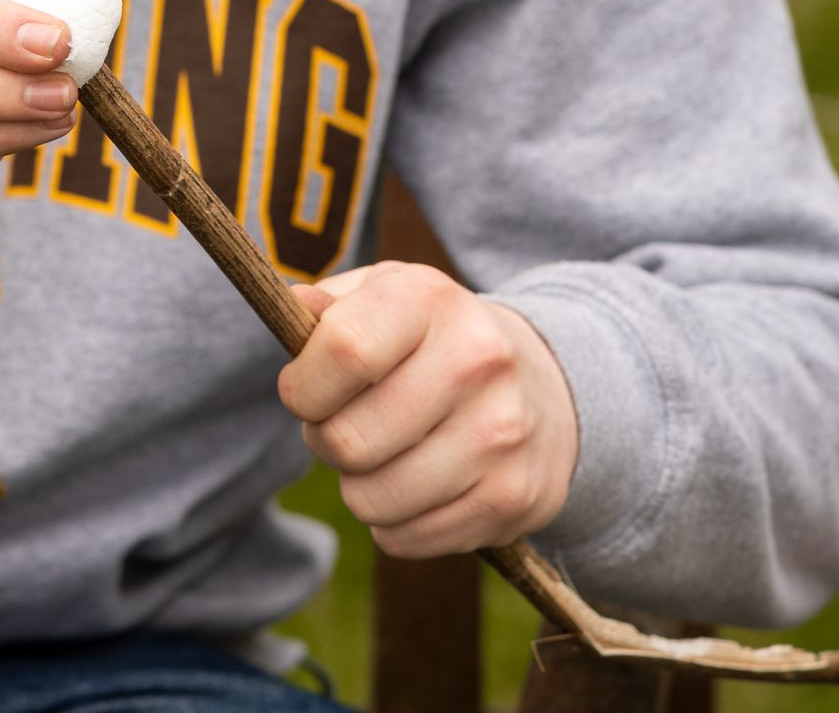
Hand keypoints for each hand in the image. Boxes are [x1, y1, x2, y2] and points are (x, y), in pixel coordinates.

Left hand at [278, 261, 578, 556]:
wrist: (544, 385)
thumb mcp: (382, 299)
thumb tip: (293, 307)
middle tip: (346, 425)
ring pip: (371, 500)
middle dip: (325, 442)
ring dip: (359, 487)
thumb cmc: (430, 341)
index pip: (343, 351)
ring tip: (384, 455)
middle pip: (348, 440)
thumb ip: (328, 307)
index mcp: (430, 299)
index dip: (303, 386)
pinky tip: (419, 485)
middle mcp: (477, 360)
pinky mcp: (513, 498)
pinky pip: (405, 539)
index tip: (303, 391)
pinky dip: (395, 522)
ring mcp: (501, 433)